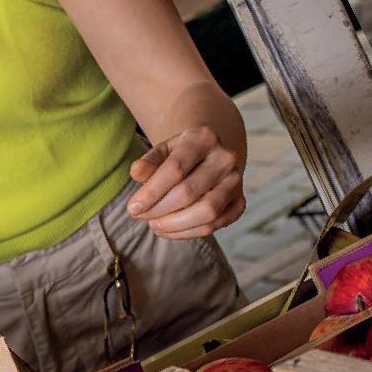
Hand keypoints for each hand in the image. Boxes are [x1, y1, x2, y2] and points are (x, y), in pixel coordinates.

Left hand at [127, 126, 244, 238]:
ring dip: (175, 225)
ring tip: (154, 225)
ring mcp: (236, 181)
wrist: (208, 156)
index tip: (132, 208)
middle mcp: (225, 158)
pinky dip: (189, 232)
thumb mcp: (161, 151)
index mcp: (203, 139)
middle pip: (188, 193)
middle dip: (159, 210)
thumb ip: (148, 162)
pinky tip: (169, 230)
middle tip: (140, 217)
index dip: (151, 192)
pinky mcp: (239, 202)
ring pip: (206, 212)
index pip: (174, 169)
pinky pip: (215, 225)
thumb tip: (135, 172)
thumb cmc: (178, 155)